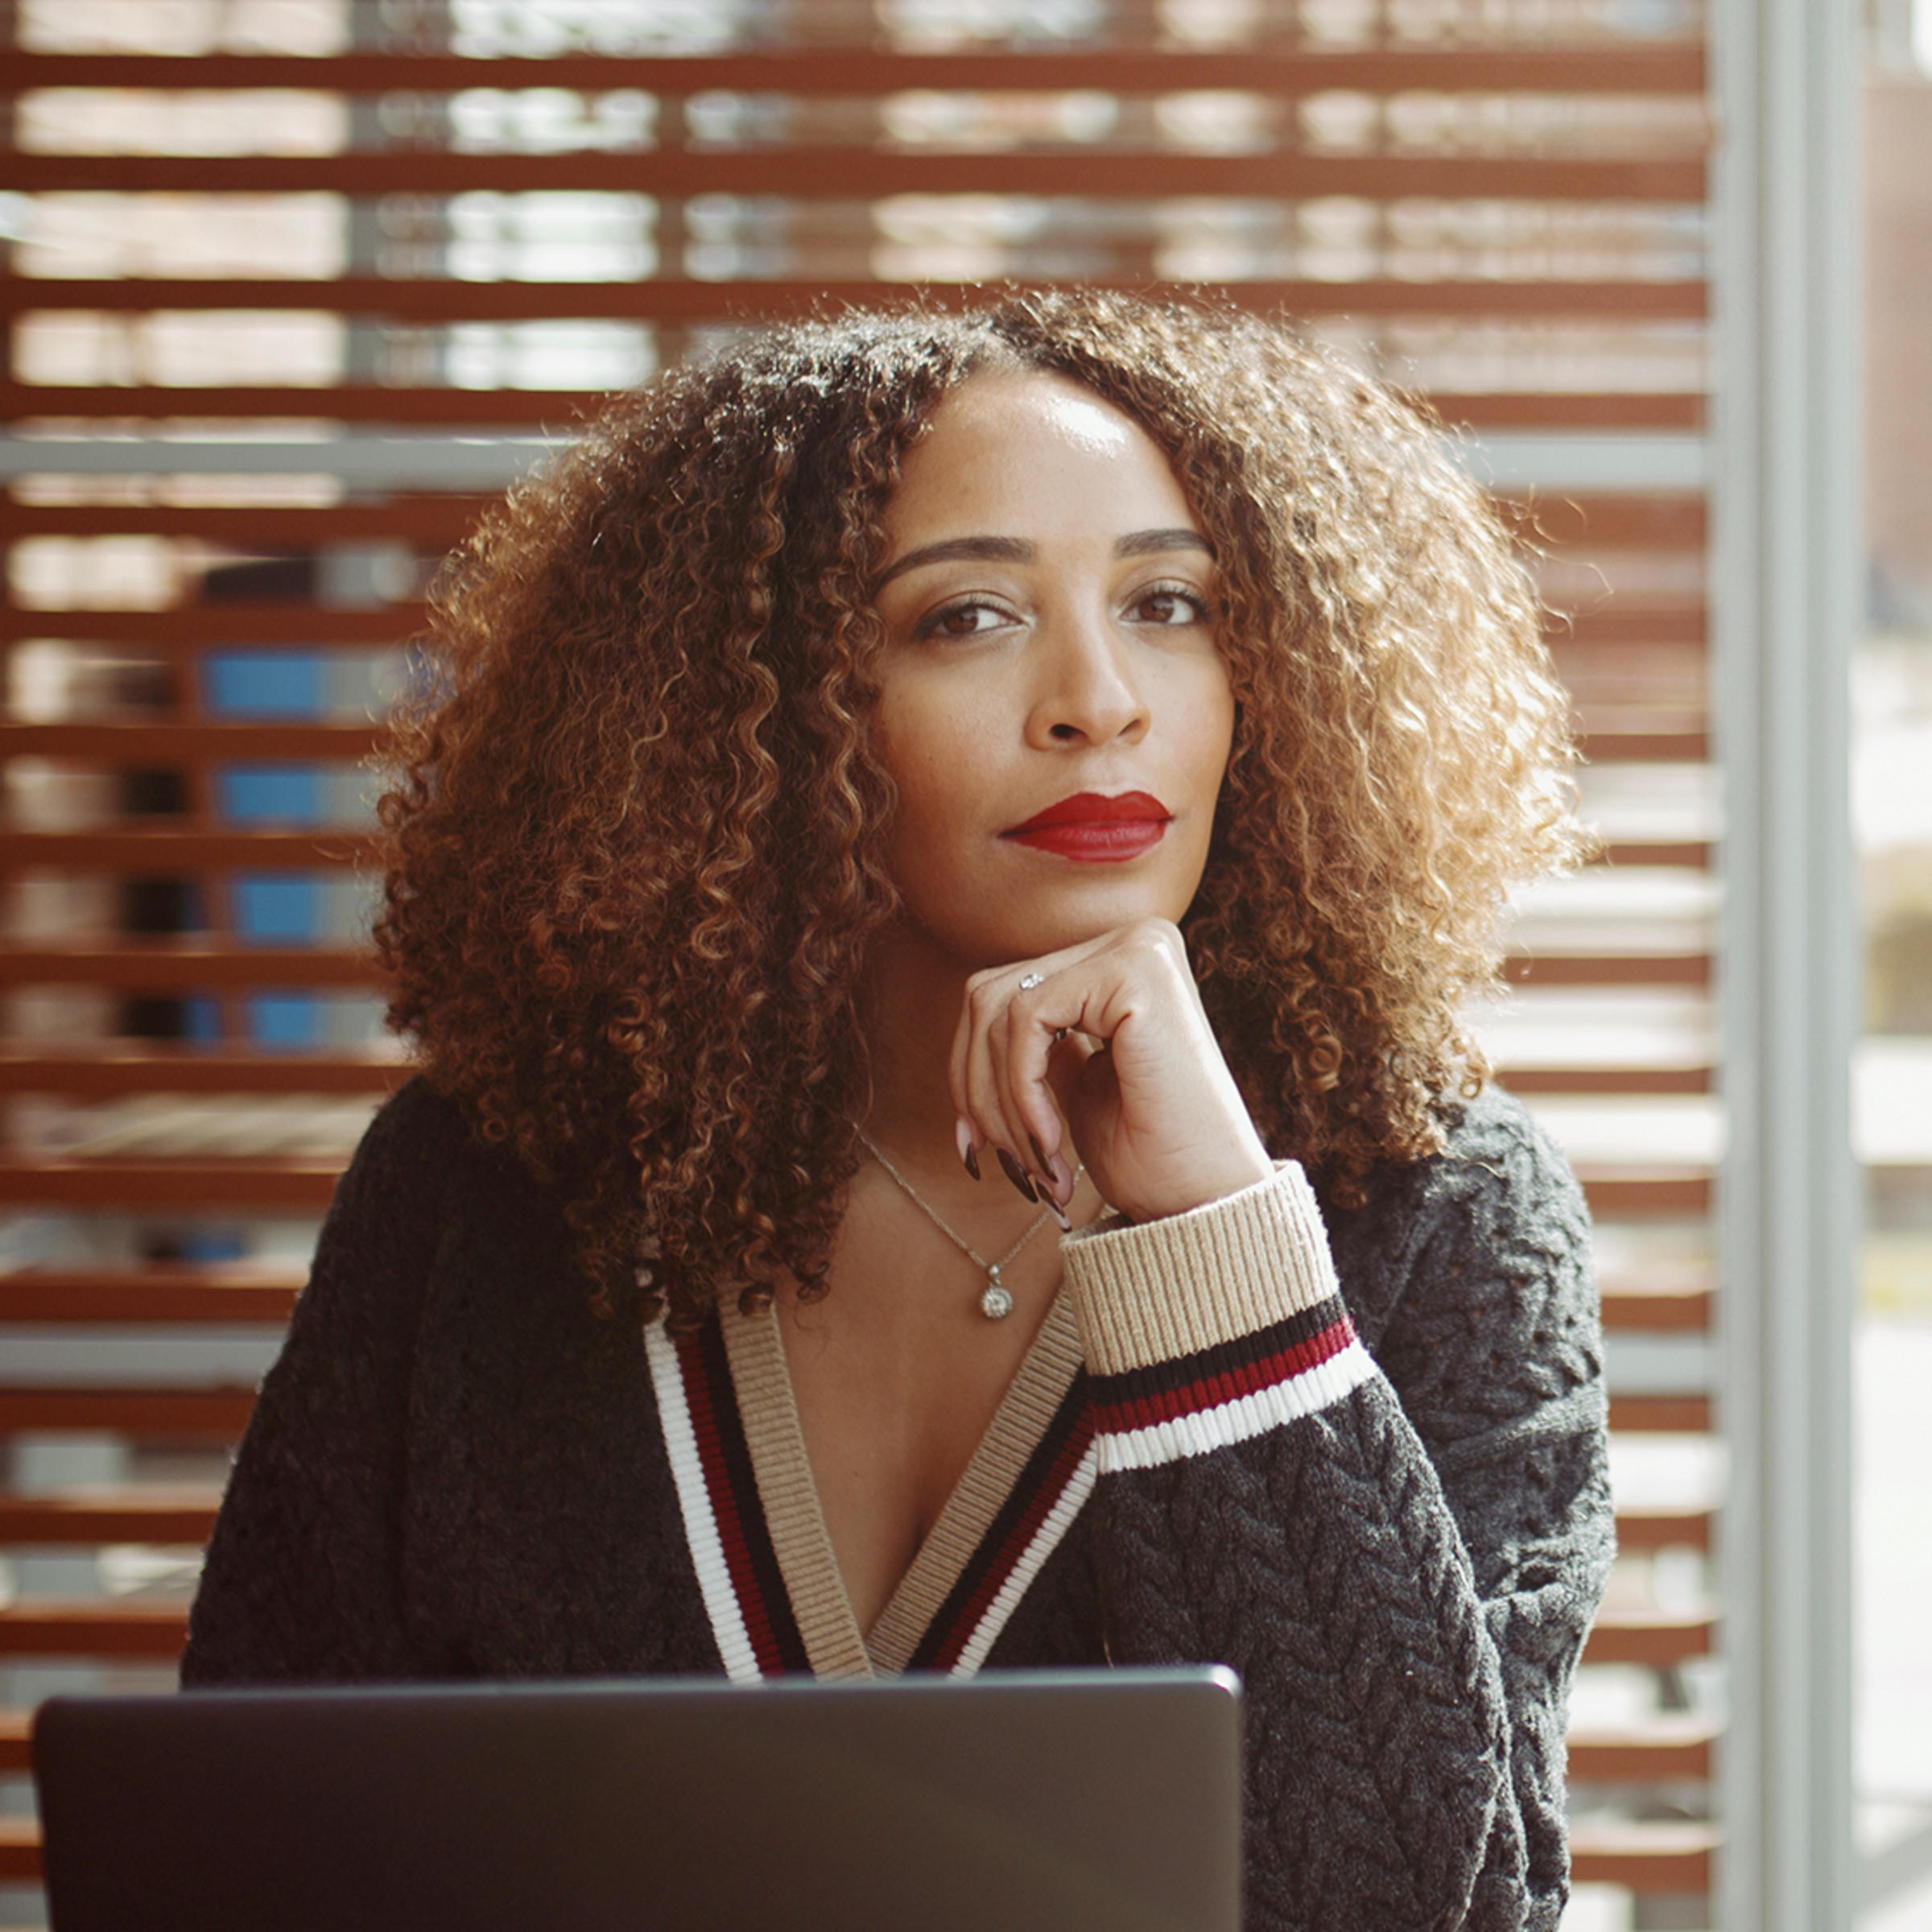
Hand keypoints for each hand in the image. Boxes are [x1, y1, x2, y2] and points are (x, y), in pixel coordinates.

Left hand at [947, 917, 1274, 1225]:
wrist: (1206, 1205)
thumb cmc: (1149, 1159)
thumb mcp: (1076, 1088)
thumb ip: (1035, 1047)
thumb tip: (967, 1040)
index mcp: (1120, 965)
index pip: (1003, 993)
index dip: (968, 1073)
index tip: (973, 1147)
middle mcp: (1133, 941)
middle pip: (990, 994)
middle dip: (977, 1088)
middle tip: (1004, 1163)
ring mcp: (1137, 948)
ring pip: (1000, 1007)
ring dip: (999, 1102)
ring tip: (1037, 1164)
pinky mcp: (1135, 970)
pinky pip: (1027, 1017)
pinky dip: (1021, 1090)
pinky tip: (1051, 1142)